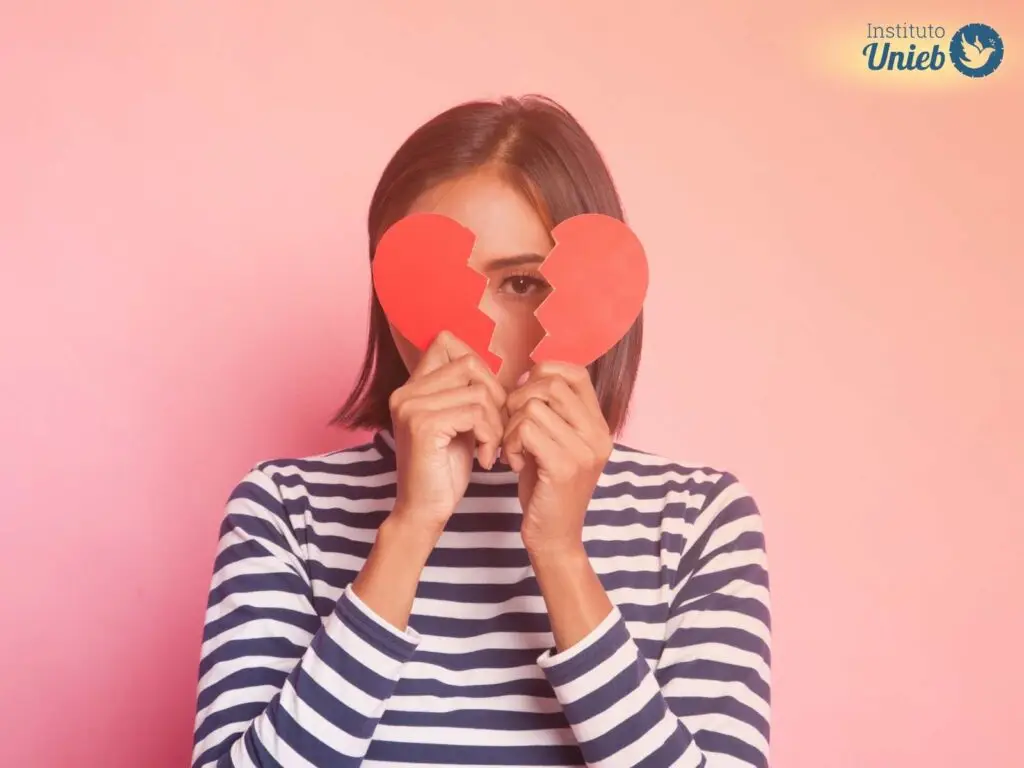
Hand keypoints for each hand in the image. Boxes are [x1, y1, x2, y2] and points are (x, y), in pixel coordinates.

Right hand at [389, 331, 506, 535]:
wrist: (423, 512)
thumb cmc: (444, 470)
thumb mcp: (458, 423)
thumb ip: (466, 393)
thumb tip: (498, 366)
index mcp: (412, 387)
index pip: (446, 341)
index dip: (478, 366)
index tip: (488, 402)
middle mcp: (405, 391)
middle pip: (469, 363)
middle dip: (495, 395)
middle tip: (497, 430)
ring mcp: (411, 406)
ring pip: (478, 391)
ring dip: (496, 422)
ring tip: (492, 447)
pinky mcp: (423, 425)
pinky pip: (476, 413)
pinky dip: (491, 436)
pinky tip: (486, 458)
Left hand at [503, 362, 612, 555]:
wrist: (555, 538)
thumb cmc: (547, 488)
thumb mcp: (554, 443)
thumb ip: (551, 411)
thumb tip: (528, 372)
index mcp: (599, 425)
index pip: (576, 372)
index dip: (543, 373)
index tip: (523, 397)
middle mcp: (598, 434)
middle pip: (551, 384)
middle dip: (519, 399)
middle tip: (512, 427)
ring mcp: (584, 450)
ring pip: (532, 406)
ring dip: (510, 426)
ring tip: (513, 450)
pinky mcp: (565, 466)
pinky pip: (526, 429)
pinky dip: (510, 443)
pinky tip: (513, 463)